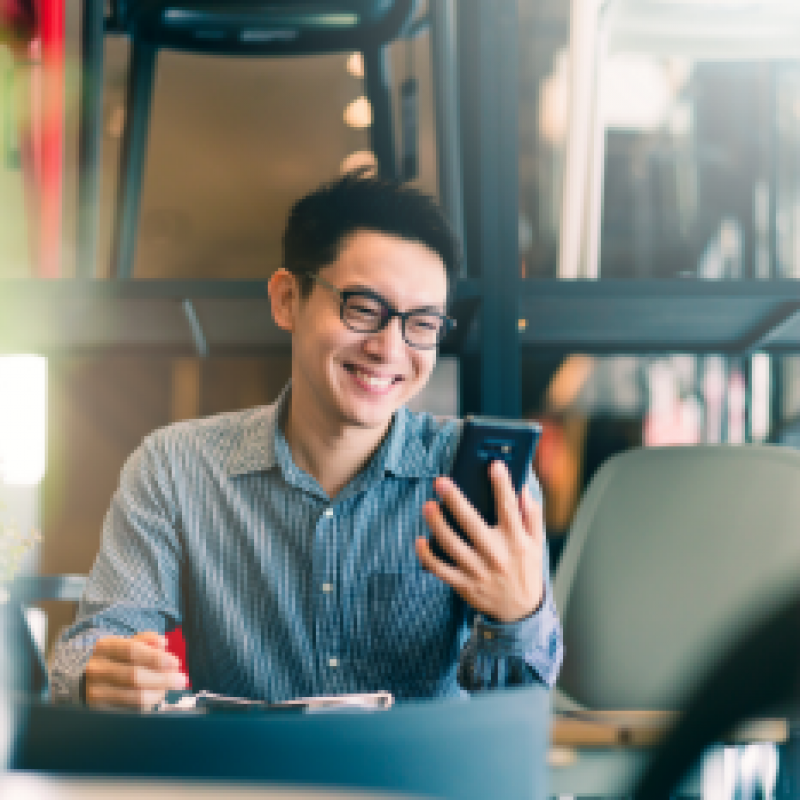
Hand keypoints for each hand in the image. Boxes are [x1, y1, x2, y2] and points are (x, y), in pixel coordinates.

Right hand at [84, 631, 187, 709]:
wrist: (85, 679)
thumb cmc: (116, 659)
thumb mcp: (127, 643)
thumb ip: (146, 640)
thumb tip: (163, 643)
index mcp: (105, 647)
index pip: (133, 650)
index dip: (156, 657)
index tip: (175, 663)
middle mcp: (96, 669)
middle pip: (134, 676)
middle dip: (162, 679)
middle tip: (181, 680)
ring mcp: (95, 691)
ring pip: (133, 696)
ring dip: (157, 693)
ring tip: (169, 689)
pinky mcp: (98, 710)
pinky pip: (129, 710)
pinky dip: (147, 704)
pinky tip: (156, 697)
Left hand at [415, 460, 543, 622]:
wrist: (521, 612)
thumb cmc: (526, 570)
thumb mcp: (536, 543)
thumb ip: (531, 515)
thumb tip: (522, 490)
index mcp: (515, 541)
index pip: (508, 508)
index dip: (502, 485)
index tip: (494, 465)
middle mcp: (495, 554)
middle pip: (471, 523)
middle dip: (455, 500)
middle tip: (441, 482)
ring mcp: (477, 570)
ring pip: (451, 544)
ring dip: (437, 524)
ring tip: (428, 506)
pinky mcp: (464, 584)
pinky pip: (440, 569)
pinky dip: (427, 556)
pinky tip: (419, 540)